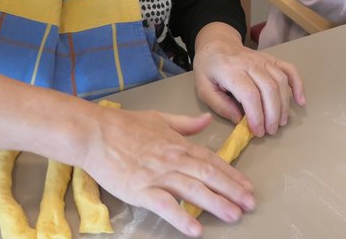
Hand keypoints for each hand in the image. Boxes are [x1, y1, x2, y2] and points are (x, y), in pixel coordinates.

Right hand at [81, 105, 253, 236]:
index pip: (211, 160)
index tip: (247, 187)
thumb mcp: (159, 118)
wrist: (95, 133)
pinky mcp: (141, 190)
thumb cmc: (124, 126)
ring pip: (193, 190)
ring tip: (234, 215)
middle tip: (250, 204)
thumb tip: (206, 120)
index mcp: (178, 144)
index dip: (231, 174)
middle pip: (208, 175)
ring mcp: (158, 175)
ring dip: (216, 203)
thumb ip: (185, 123)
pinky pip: (165, 205)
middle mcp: (173, 160)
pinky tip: (195, 229)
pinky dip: (181, 217)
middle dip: (232, 190)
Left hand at [192, 22, 305, 137]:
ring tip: (280, 123)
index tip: (257, 131)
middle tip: (270, 131)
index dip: (257, 115)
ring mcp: (263, 60)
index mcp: (231, 71)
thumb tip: (239, 120)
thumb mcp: (203, 89)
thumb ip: (220, 106)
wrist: (217, 44)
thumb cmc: (209, 69)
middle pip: (269, 89)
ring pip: (281, 81)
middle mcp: (250, 63)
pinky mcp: (272, 59)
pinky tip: (300, 101)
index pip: (250, 94)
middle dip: (273, 114)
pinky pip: (290, 69)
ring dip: (284, 105)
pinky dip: (298, 85)